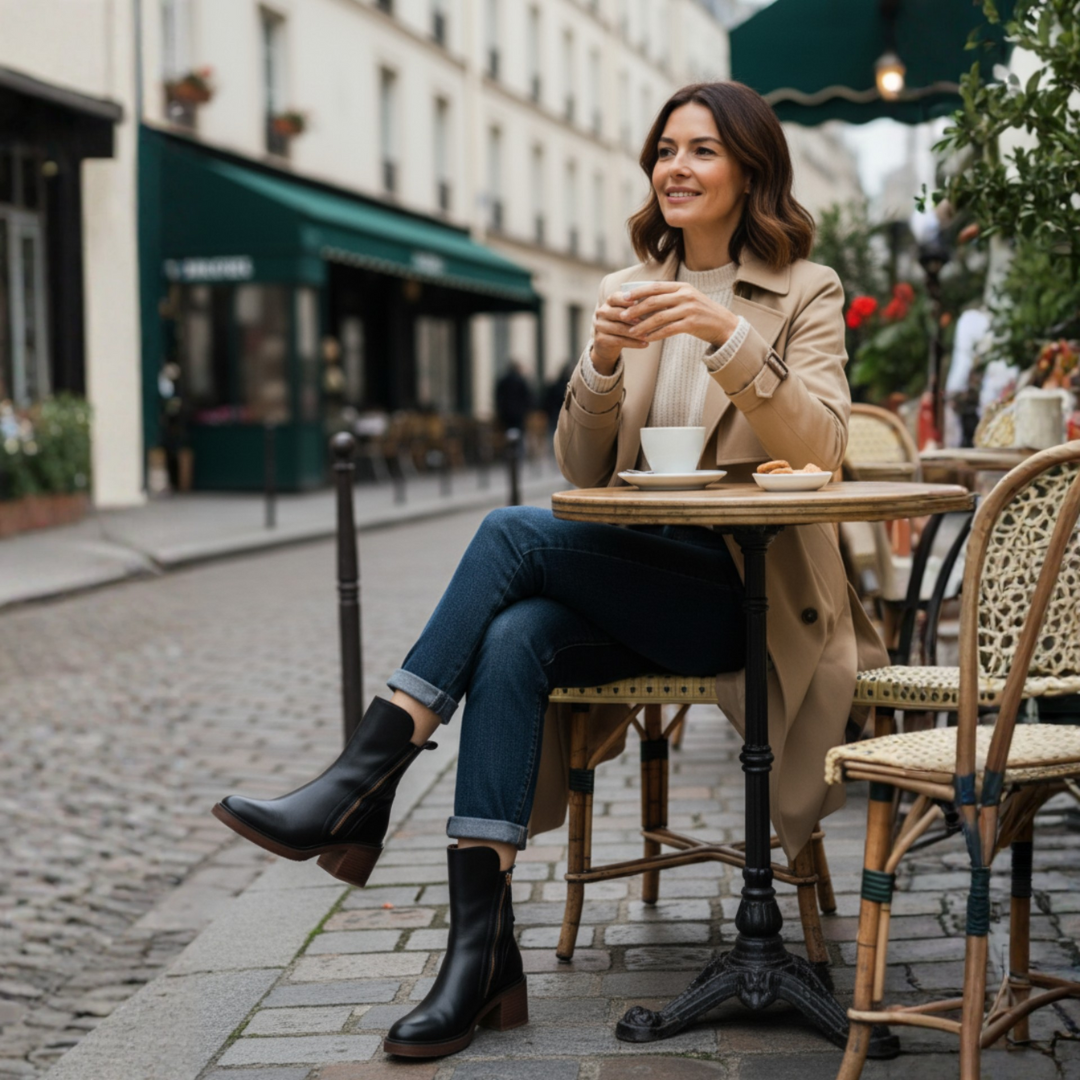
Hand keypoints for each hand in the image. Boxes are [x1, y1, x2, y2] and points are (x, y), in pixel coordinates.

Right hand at [590, 290, 650, 374]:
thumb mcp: (630, 312)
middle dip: (634, 317)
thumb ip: (640, 306)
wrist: (608, 344)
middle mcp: (602, 312)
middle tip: (650, 320)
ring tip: (649, 335)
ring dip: (635, 332)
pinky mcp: (600, 339)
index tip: (642, 303)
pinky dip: (633, 343)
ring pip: (619, 328)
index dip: (628, 300)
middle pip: (618, 313)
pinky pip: (619, 341)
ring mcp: (600, 326)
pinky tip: (645, 344)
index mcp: (610, 301)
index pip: (617, 297)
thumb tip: (663, 303)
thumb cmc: (625, 323)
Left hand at [619, 282, 739, 349]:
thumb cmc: (702, 313)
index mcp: (682, 286)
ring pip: (659, 317)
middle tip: (622, 316)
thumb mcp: (687, 299)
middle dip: (636, 309)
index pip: (655, 287)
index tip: (623, 298)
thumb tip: (644, 301)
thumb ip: (669, 298)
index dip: (638, 292)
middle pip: (654, 301)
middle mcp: (685, 295)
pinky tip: (647, 339)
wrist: (724, 325)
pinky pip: (669, 329)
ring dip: (643, 325)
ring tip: (631, 331)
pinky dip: (656, 335)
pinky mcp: (692, 323)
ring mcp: (689, 309)